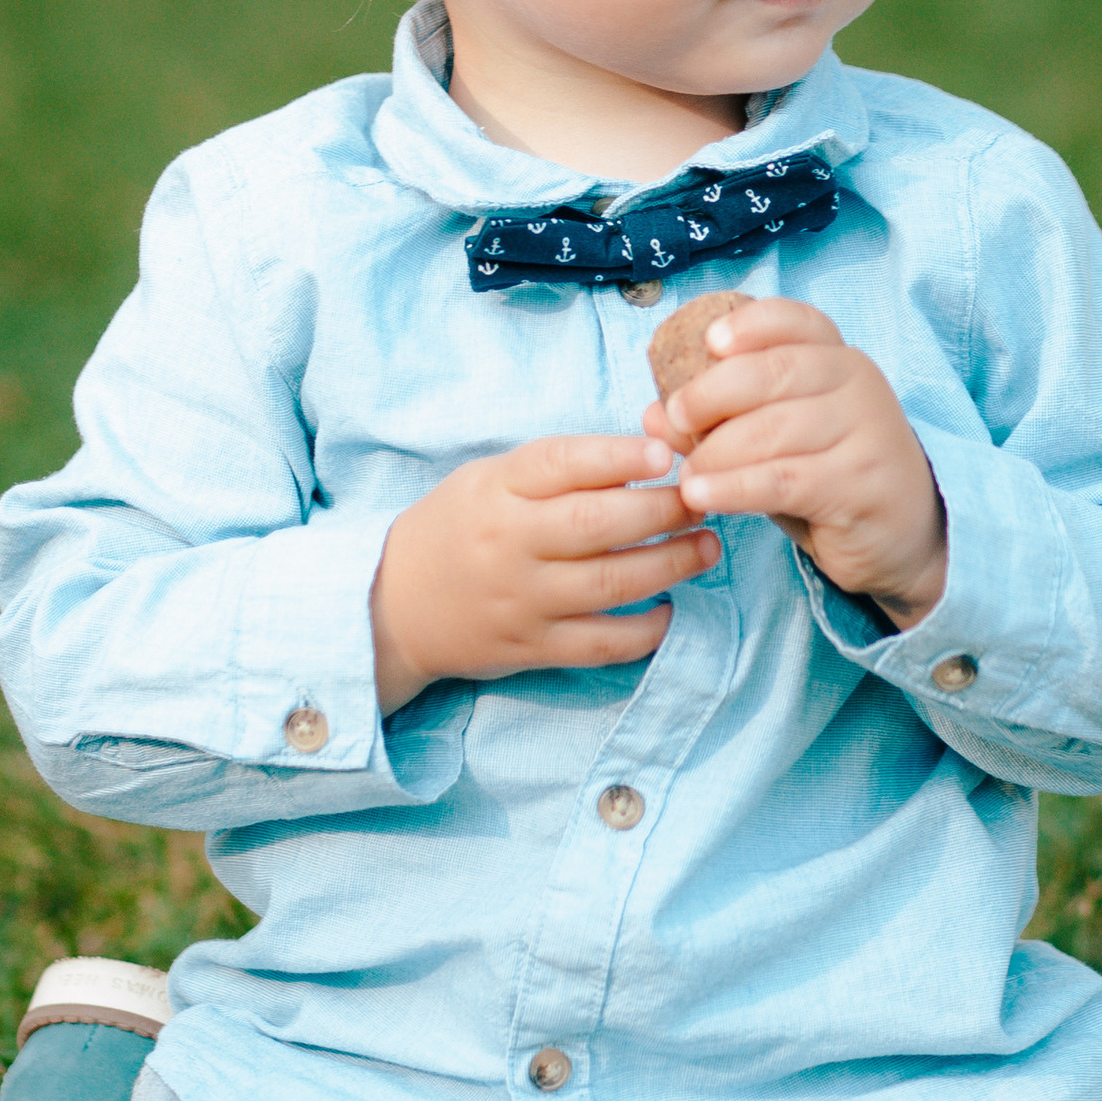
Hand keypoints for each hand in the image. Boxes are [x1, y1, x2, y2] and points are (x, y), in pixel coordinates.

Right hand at [370, 434, 717, 713]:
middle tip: (703, 499)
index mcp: (496, 489)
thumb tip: (645, 457)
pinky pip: (602, 643)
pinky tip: (671, 610)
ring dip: (672, 564)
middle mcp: (509, 543)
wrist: (394, 606)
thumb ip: (556, 470)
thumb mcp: (489, 480)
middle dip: (663, 510)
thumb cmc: (458, 528)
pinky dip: (646, 630)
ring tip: (707, 547)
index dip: (618, 455)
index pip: (562, 463)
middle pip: (598, 524)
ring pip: (611, 583)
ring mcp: (522, 600)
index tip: (664, 452)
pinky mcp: (533, 647)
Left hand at [641, 298, 946, 628]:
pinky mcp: (861, 485)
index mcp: (838, 359)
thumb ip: (724, 421)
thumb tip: (654, 416)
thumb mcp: (779, 439)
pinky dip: (734, 487)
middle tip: (673, 420)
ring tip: (685, 475)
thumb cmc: (828, 475)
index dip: (752, 324)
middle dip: (712, 393)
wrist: (903, 536)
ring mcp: (866, 433)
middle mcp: (858, 385)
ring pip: (774, 429)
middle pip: (775, 371)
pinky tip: (701, 495)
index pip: (797, 321)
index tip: (710, 341)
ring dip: (715, 452)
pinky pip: (784, 480)